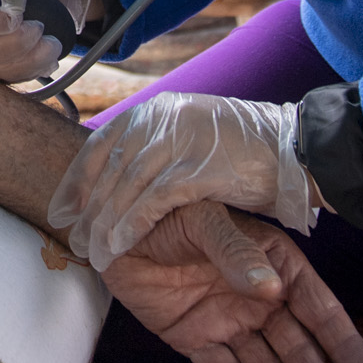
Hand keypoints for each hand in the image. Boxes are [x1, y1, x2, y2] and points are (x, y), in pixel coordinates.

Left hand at [49, 93, 313, 266]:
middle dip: (87, 205)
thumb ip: (161, 145)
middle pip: (110, 167)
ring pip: (125, 186)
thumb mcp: (195, 136)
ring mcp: (179, 142)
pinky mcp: (197, 168)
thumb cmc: (250, 149)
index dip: (79, 177)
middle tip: (72, 235)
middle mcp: (162, 119)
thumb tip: (125, 171)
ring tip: (91, 250)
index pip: (102, 142)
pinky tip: (118, 245)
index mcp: (158, 111)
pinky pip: (151, 202)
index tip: (64, 206)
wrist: (298, 147)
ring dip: (104, 222)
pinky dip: (130, 225)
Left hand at [100, 200, 362, 362]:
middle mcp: (259, 297)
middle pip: (295, 345)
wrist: (114, 226)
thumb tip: (274, 290)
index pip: (316, 306)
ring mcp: (229, 321)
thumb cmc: (168, 212)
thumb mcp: (206, 224)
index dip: (342, 340)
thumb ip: (238, 255)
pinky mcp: (197, 339)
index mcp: (274, 263)